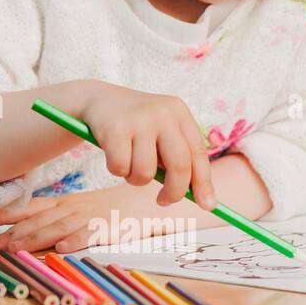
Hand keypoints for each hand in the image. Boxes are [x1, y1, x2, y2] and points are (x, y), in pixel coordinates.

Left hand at [0, 184, 159, 254]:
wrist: (146, 202)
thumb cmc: (109, 209)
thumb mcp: (78, 208)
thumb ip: (53, 217)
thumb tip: (20, 232)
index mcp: (65, 204)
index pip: (31, 207)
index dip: (7, 212)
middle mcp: (73, 209)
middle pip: (38, 221)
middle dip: (12, 234)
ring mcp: (90, 218)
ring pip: (58, 229)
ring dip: (35, 239)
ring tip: (15, 249)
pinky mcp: (110, 229)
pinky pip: (91, 235)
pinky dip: (76, 241)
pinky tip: (62, 250)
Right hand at [77, 81, 215, 209]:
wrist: (98, 99)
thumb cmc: (135, 124)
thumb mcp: (160, 131)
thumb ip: (176, 157)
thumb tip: (199, 197)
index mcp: (179, 112)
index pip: (198, 153)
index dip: (204, 182)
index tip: (207, 205)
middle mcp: (162, 113)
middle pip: (179, 165)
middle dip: (174, 191)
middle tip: (164, 201)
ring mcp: (138, 120)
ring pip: (146, 172)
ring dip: (136, 178)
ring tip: (128, 164)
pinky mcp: (115, 128)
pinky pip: (120, 168)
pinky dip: (116, 169)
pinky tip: (112, 154)